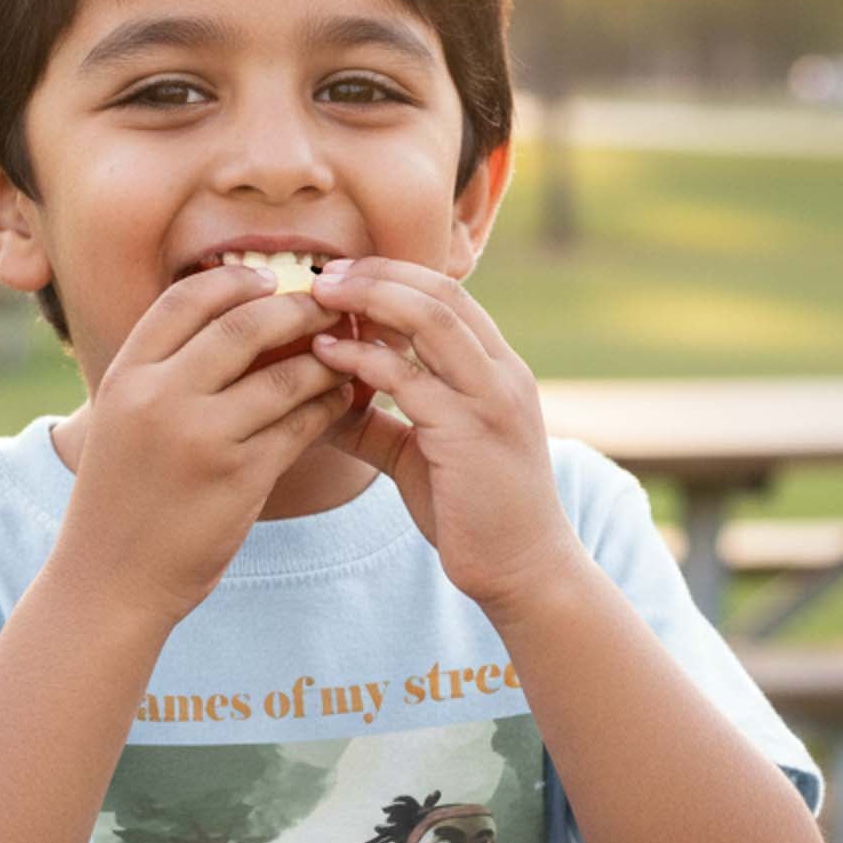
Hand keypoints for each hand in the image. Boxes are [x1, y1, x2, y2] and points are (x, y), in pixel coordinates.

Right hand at [57, 264, 358, 625]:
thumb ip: (162, 374)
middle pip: (243, 325)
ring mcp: (201, 438)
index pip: (186, 299)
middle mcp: (159, 398)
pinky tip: (341, 400)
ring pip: (283, 376)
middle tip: (328, 305)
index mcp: (126, 376)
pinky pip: (300, 426)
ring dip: (324, 360)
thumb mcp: (122, 422)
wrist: (109, 580)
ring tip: (347, 353)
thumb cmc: (122, 499)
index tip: (272, 278)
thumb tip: (229, 323)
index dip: (235, 280)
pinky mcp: (240, 478)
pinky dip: (327, 407)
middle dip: (296, 308)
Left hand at [308, 259, 583, 612]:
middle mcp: (502, 373)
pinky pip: (410, 380)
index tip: (341, 273)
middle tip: (321, 271)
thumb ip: (380, 422)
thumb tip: (323, 400)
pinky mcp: (470, 433)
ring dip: (371, 298)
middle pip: (441, 292)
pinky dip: (363, 360)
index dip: (393, 276)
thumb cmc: (472, 514)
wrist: (523, 572)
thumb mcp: (421, 455)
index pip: (448, 296)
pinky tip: (326, 355)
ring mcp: (491, 399)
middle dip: (377, 273)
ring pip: (431, 319)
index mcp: (498, 370)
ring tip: (319, 295)